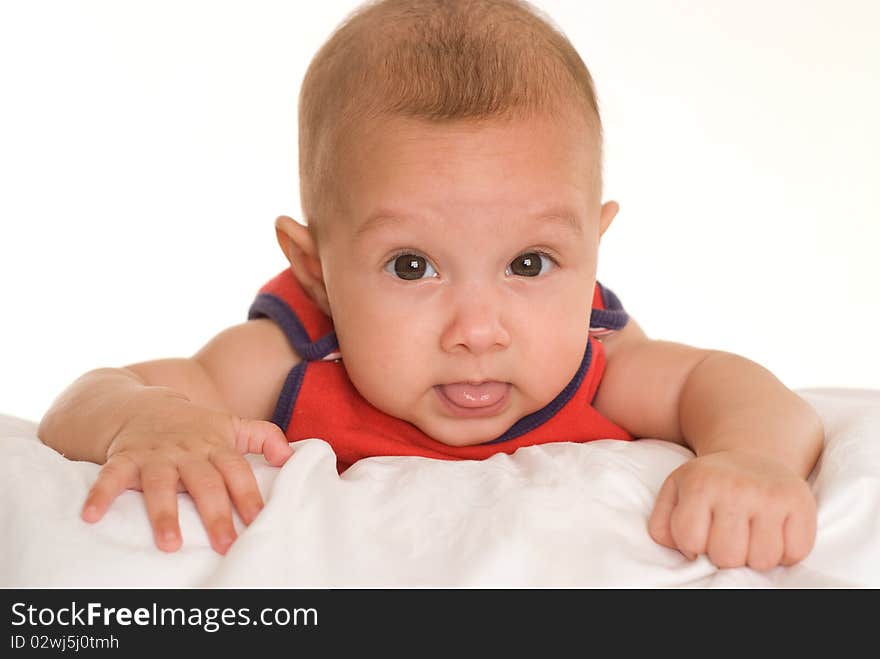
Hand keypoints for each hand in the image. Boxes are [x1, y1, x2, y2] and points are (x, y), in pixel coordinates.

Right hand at [81, 394, 292, 553]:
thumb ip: (263, 437)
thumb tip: (291, 456)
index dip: (249, 495)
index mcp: (215, 446)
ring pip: (161, 484)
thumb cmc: (194, 425)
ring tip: (170, 545)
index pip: (238, 471)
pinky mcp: (124, 457)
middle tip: (226, 544)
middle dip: (216, 513)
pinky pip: (110, 476)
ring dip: (165, 513)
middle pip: (205, 483)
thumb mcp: (231, 424)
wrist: (142, 403)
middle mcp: (187, 451)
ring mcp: (155, 454)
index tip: (260, 521)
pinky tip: (92, 517)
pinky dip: (100, 495)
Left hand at [647, 450, 816, 569]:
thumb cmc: (709, 483)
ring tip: (750, 534)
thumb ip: (664, 524)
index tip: (700, 532)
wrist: (752, 455)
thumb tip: (687, 554)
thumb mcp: (676, 492)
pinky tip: (774, 533)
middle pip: (727, 556)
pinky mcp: (800, 503)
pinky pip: (796, 553)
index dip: (693, 545)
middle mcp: (735, 487)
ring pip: (763, 560)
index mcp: (700, 483)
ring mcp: (770, 495)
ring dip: (755, 556)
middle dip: (724, 553)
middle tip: (727, 533)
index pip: (690, 541)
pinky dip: (786, 553)